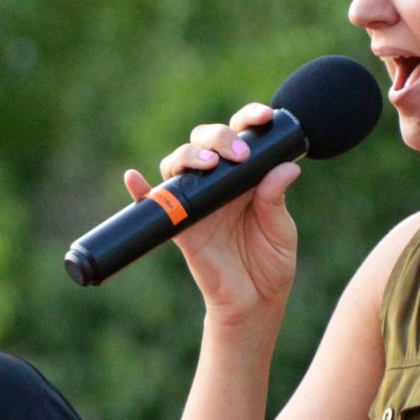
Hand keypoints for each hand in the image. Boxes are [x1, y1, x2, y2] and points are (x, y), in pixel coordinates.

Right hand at [122, 102, 300, 325]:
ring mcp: (195, 202)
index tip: (264, 118)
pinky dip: (140, 190)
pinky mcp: (180, 226)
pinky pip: (155, 204)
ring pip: (179, 164)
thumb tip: (285, 167)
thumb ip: (277, 198)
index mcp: (245, 176)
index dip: (249, 119)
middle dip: (218, 137)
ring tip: (207, 164)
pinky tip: (134, 178)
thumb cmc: (270, 263)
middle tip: (238, 155)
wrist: (254, 302)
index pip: (242, 136)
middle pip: (205, 141)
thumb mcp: (281, 229)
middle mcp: (217, 183)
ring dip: (188, 155)